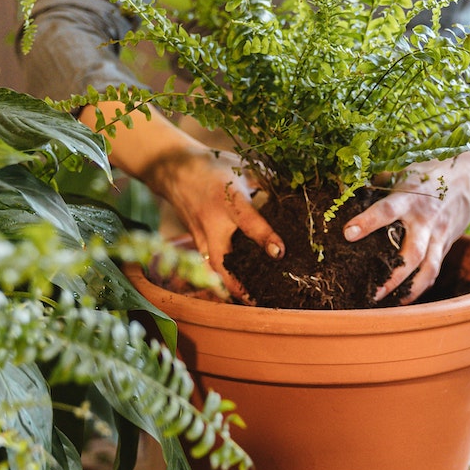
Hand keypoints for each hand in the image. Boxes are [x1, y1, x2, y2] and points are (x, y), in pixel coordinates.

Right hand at [84, 102, 283, 301]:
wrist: (173, 169)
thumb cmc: (214, 166)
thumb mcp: (242, 167)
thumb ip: (266, 183)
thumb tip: (296, 194)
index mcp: (227, 198)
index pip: (247, 221)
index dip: (265, 238)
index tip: (280, 253)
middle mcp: (212, 221)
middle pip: (223, 260)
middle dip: (241, 284)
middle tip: (264, 300)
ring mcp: (200, 235)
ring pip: (215, 269)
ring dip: (233, 287)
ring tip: (256, 303)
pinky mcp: (196, 241)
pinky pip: (210, 264)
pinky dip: (224, 278)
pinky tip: (241, 290)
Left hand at [342, 154, 469, 304]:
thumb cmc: (430, 173)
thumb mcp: (404, 171)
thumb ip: (379, 183)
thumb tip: (346, 189)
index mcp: (410, 197)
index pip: (387, 210)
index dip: (368, 222)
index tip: (348, 234)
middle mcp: (426, 220)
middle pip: (412, 253)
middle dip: (392, 275)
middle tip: (372, 292)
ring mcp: (439, 235)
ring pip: (428, 268)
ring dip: (409, 289)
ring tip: (390, 303)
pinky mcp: (446, 245)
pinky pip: (434, 269)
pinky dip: (421, 286)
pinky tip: (405, 298)